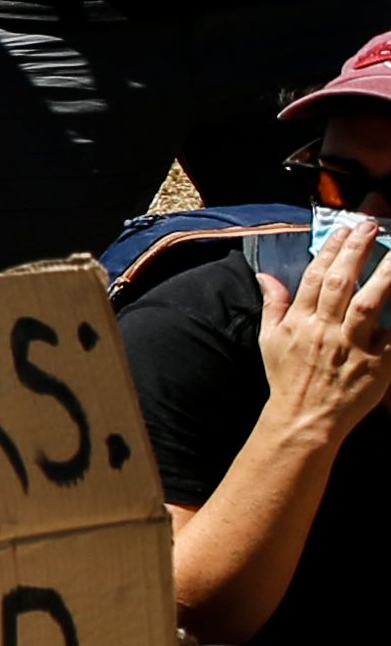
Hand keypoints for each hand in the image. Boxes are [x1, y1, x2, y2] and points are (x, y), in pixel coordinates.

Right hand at [254, 214, 390, 444]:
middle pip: (342, 283)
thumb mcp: (270, 340)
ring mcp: (352, 347)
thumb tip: (266, 276)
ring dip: (383, 275)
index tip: (343, 229)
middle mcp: (325, 330)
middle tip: (369, 226)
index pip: (315, 277)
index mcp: (300, 322)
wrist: (305, 418)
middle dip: (356, 251)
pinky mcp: (377, 364)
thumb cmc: (288, 379)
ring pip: (369, 303)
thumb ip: (273, 305)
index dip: (330, 250)